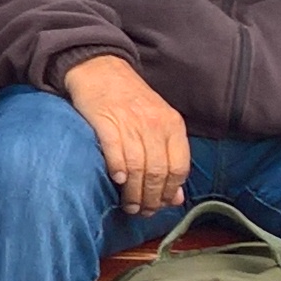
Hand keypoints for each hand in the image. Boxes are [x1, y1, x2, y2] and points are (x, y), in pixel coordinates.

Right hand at [59, 55, 188, 212]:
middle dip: (151, 199)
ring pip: (138, 168)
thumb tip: (175, 198)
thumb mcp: (158, 123)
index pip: (179, 168)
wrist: (101, 68)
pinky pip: (115, 152)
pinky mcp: (106, 121)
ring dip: (133, 193)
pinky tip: (117, 181)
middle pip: (159, 172)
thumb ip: (169, 157)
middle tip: (142, 211)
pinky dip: (118, 170)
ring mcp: (130, 122)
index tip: (160, 205)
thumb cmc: (130, 100)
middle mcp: (155, 124)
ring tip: (128, 205)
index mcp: (172, 124)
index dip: (170, 192)